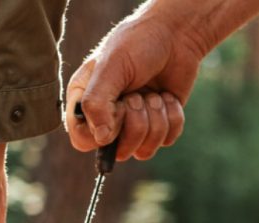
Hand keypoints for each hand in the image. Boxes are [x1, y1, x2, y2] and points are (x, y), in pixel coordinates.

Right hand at [66, 0, 258, 158]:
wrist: (176, 35)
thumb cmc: (137, 44)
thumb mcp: (111, 67)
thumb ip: (97, 103)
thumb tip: (101, 139)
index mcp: (86, 104)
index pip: (83, 141)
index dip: (103, 133)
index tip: (118, 107)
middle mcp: (107, 119)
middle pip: (117, 151)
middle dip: (135, 122)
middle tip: (138, 95)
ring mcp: (133, 125)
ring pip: (143, 151)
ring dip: (156, 120)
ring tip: (155, 94)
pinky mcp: (159, 126)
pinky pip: (166, 141)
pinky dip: (173, 117)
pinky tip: (168, 97)